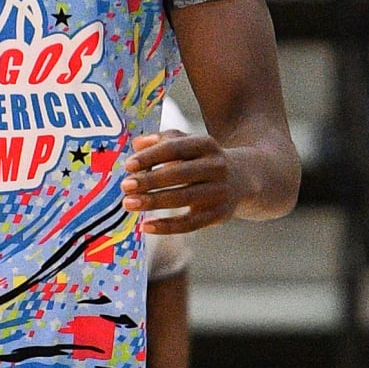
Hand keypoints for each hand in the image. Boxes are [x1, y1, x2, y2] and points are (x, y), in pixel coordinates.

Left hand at [122, 129, 237, 231]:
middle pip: (179, 173)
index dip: (151, 156)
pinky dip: (166, 226)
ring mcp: (219, 191)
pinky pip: (189, 224)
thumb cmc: (203, 159)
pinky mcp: (218, 214)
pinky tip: (145, 226)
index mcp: (206, 144)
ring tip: (128, 204)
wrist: (243, 179)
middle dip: (149, 180)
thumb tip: (136, 144)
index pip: (175, 148)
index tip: (128, 166)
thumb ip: (162, 140)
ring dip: (153, 202)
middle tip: (125, 186)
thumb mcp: (189, 144)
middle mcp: (216, 166)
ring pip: (183, 198)